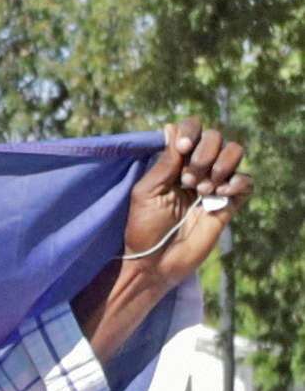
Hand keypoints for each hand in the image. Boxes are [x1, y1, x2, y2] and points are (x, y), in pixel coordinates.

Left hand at [121, 117, 253, 289]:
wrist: (155, 262)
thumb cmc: (143, 228)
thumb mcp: (147, 191)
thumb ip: (165, 161)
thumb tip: (171, 127)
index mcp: (175, 163)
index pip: (192, 130)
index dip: (192, 131)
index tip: (183, 147)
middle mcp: (196, 169)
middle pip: (216, 137)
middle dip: (203, 154)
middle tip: (187, 180)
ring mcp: (214, 185)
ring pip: (235, 152)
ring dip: (220, 165)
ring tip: (201, 190)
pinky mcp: (229, 203)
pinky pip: (246, 181)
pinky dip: (237, 182)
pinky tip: (220, 195)